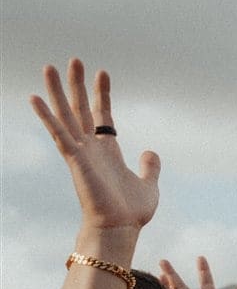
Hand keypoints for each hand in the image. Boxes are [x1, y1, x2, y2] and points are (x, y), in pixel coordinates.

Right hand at [29, 59, 159, 233]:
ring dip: (57, 91)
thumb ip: (149, 167)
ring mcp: (80, 153)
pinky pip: (58, 133)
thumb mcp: (148, 184)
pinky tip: (35, 97)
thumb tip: (150, 151)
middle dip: (77, 84)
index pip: (103, 116)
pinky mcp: (74, 160)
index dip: (102, 95)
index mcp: (107, 151)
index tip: (103, 73)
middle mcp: (91, 148)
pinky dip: (47, 116)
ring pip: (66, 115)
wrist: (120, 229)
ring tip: (50, 66)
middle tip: (74, 59)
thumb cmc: (131, 212)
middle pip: (81, 109)